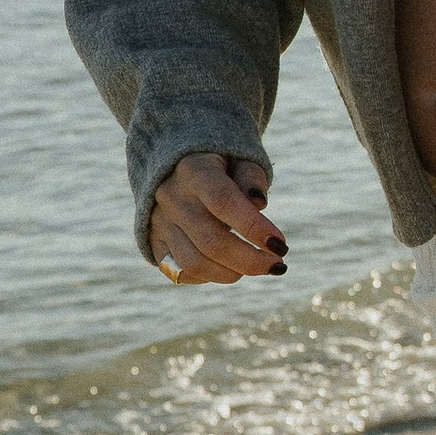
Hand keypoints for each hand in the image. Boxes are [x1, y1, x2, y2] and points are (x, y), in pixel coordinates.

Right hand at [148, 152, 288, 284]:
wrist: (175, 165)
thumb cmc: (220, 164)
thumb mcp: (239, 157)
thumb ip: (252, 177)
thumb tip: (259, 203)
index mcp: (193, 171)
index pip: (223, 202)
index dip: (254, 227)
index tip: (281, 245)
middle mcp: (171, 198)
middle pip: (211, 241)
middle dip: (251, 260)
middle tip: (278, 264)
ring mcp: (159, 222)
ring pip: (195, 263)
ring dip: (233, 273)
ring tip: (257, 267)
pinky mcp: (154, 242)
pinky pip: (181, 273)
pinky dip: (210, 277)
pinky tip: (230, 266)